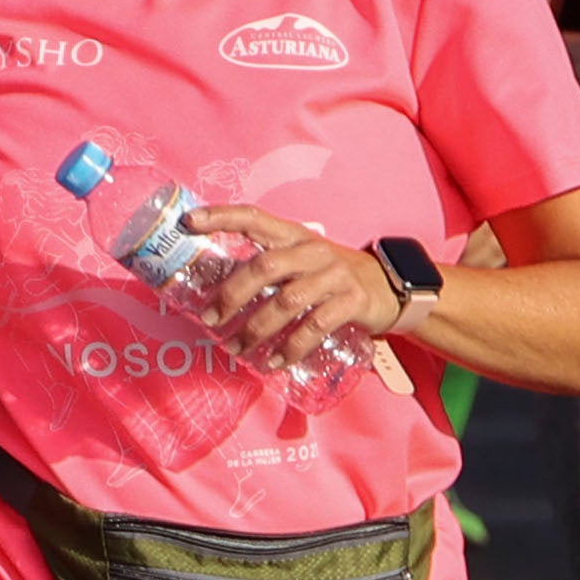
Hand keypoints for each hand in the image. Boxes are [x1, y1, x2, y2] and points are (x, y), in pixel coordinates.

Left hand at [184, 204, 398, 369]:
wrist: (390, 288)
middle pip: (265, 266)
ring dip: (255, 329)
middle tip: (209, 319)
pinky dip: (290, 348)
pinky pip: (315, 327)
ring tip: (234, 348)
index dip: (221, 216)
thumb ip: (266, 267)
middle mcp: (313, 250)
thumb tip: (211, 292)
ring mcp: (335, 275)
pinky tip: (272, 362)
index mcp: (293, 235)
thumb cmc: (330, 276)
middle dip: (231, 294)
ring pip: (286, 302)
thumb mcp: (301, 260)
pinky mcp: (352, 302)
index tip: (188, 221)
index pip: (254, 217)